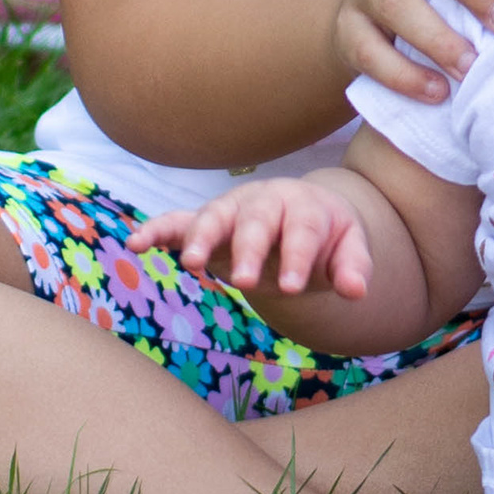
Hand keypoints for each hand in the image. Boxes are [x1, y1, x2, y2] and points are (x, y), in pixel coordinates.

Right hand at [133, 176, 375, 303]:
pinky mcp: (203, 221)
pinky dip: (156, 229)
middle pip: (255, 222)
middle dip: (249, 250)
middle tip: (245, 282)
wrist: (300, 215)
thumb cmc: (324, 237)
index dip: (297, 258)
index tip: (293, 287)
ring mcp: (231, 209)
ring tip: (192, 264)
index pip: (300, 230)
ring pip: (213, 217)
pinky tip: (136, 244)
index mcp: (302, 206)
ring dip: (202, 238)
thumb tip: (357, 291)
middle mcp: (263, 202)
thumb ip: (352, 268)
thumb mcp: (346, 248)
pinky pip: (176, 221)